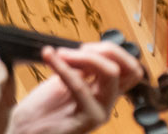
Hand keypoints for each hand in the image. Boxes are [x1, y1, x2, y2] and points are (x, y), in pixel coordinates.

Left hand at [5, 41, 140, 133]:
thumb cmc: (37, 113)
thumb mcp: (63, 82)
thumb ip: (81, 69)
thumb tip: (90, 49)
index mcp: (104, 93)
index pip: (130, 68)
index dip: (112, 51)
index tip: (85, 47)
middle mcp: (107, 103)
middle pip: (129, 67)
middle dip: (106, 50)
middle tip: (80, 48)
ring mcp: (100, 112)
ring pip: (111, 72)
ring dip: (86, 57)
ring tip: (62, 54)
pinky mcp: (86, 119)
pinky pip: (80, 85)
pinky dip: (64, 67)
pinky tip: (50, 57)